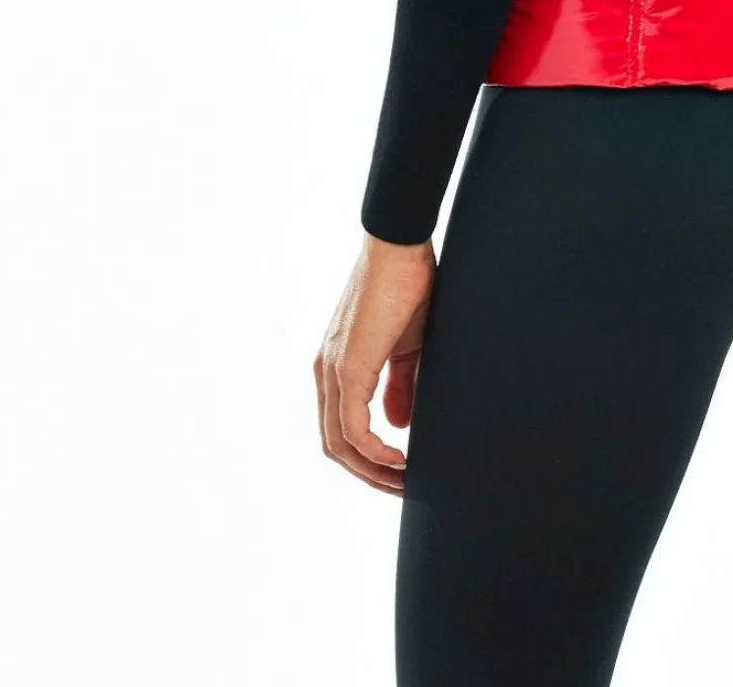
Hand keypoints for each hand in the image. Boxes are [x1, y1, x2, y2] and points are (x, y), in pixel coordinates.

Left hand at [314, 233, 435, 492]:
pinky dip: (375, 452)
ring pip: (340, 444)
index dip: (367, 459)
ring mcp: (332, 371)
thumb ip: (400, 384)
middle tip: (403, 487)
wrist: (400, 245)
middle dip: (369, 475)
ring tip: (406, 480)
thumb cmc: (407, 284)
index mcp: (336, 367)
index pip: (341, 430)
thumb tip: (399, 424)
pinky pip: (353, 428)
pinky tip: (401, 457)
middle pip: (335, 446)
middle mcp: (325, 373)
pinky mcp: (348, 367)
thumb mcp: (407, 344)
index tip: (400, 471)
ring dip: (372, 471)